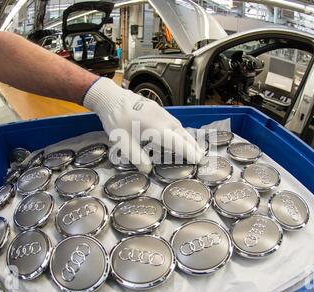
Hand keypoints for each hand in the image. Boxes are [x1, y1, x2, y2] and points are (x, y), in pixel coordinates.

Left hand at [83, 77, 203, 172]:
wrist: (112, 98)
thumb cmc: (117, 120)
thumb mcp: (123, 142)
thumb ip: (137, 157)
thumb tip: (147, 170)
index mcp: (157, 128)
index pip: (178, 142)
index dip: (189, 152)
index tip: (199, 160)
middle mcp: (163, 120)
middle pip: (183, 135)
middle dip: (193, 146)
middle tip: (202, 158)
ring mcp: (162, 113)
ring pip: (180, 128)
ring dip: (188, 138)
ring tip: (195, 149)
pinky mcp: (159, 110)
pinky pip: (174, 123)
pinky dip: (181, 131)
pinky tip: (180, 136)